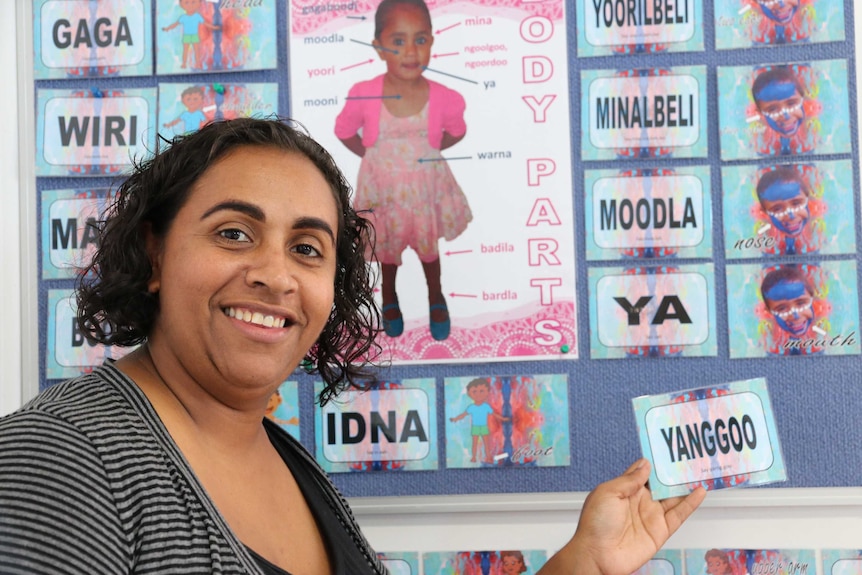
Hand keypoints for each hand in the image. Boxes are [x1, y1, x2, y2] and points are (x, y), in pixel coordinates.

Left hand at [539, 459, 705, 574]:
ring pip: (674, 498)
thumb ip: (629, 479)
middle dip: (673, 473)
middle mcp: (640, 502)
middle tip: (689, 458)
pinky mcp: (661, 531)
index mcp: (624, 490)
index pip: (643, 473)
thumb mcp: (608, 493)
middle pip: (662, 484)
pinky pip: (679, 515)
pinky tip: (699, 492)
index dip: (654, 462)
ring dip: (685, 486)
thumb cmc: (595, 524)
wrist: (598, 555)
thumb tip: (645, 465)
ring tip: (699, 471)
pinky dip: (690, 504)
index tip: (667, 449)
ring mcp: (651, 516)